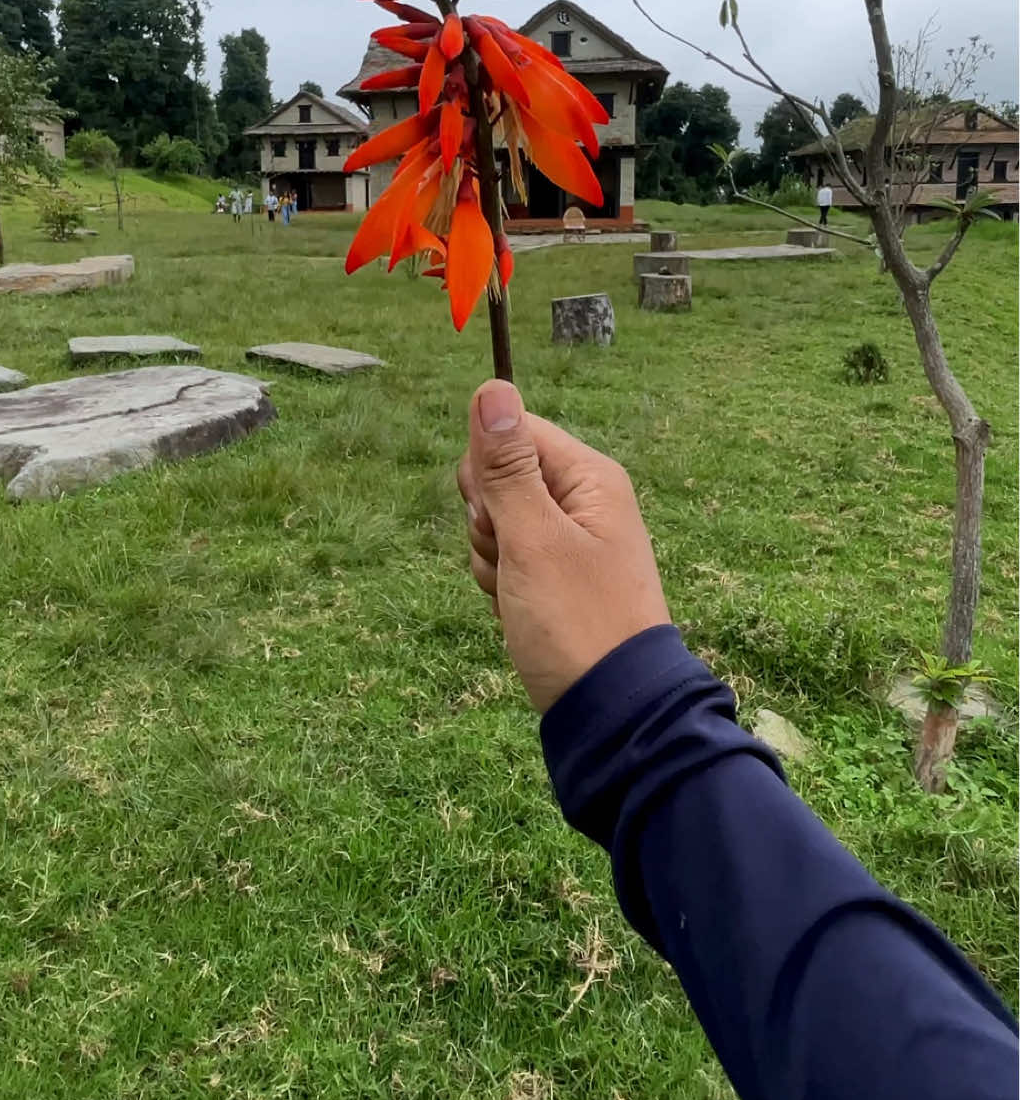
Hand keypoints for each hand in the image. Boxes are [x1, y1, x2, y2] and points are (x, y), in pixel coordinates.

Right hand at [457, 380, 671, 712]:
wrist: (613, 713)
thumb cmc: (576, 622)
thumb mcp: (533, 538)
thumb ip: (507, 466)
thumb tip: (492, 386)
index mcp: (590, 477)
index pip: (514, 432)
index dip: (487, 471)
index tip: (497, 516)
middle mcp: (585, 501)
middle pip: (501, 478)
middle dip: (487, 522)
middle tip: (512, 560)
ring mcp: (572, 541)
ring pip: (497, 524)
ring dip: (491, 559)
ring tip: (519, 596)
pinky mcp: (557, 578)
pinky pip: (509, 560)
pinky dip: (502, 585)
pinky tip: (517, 612)